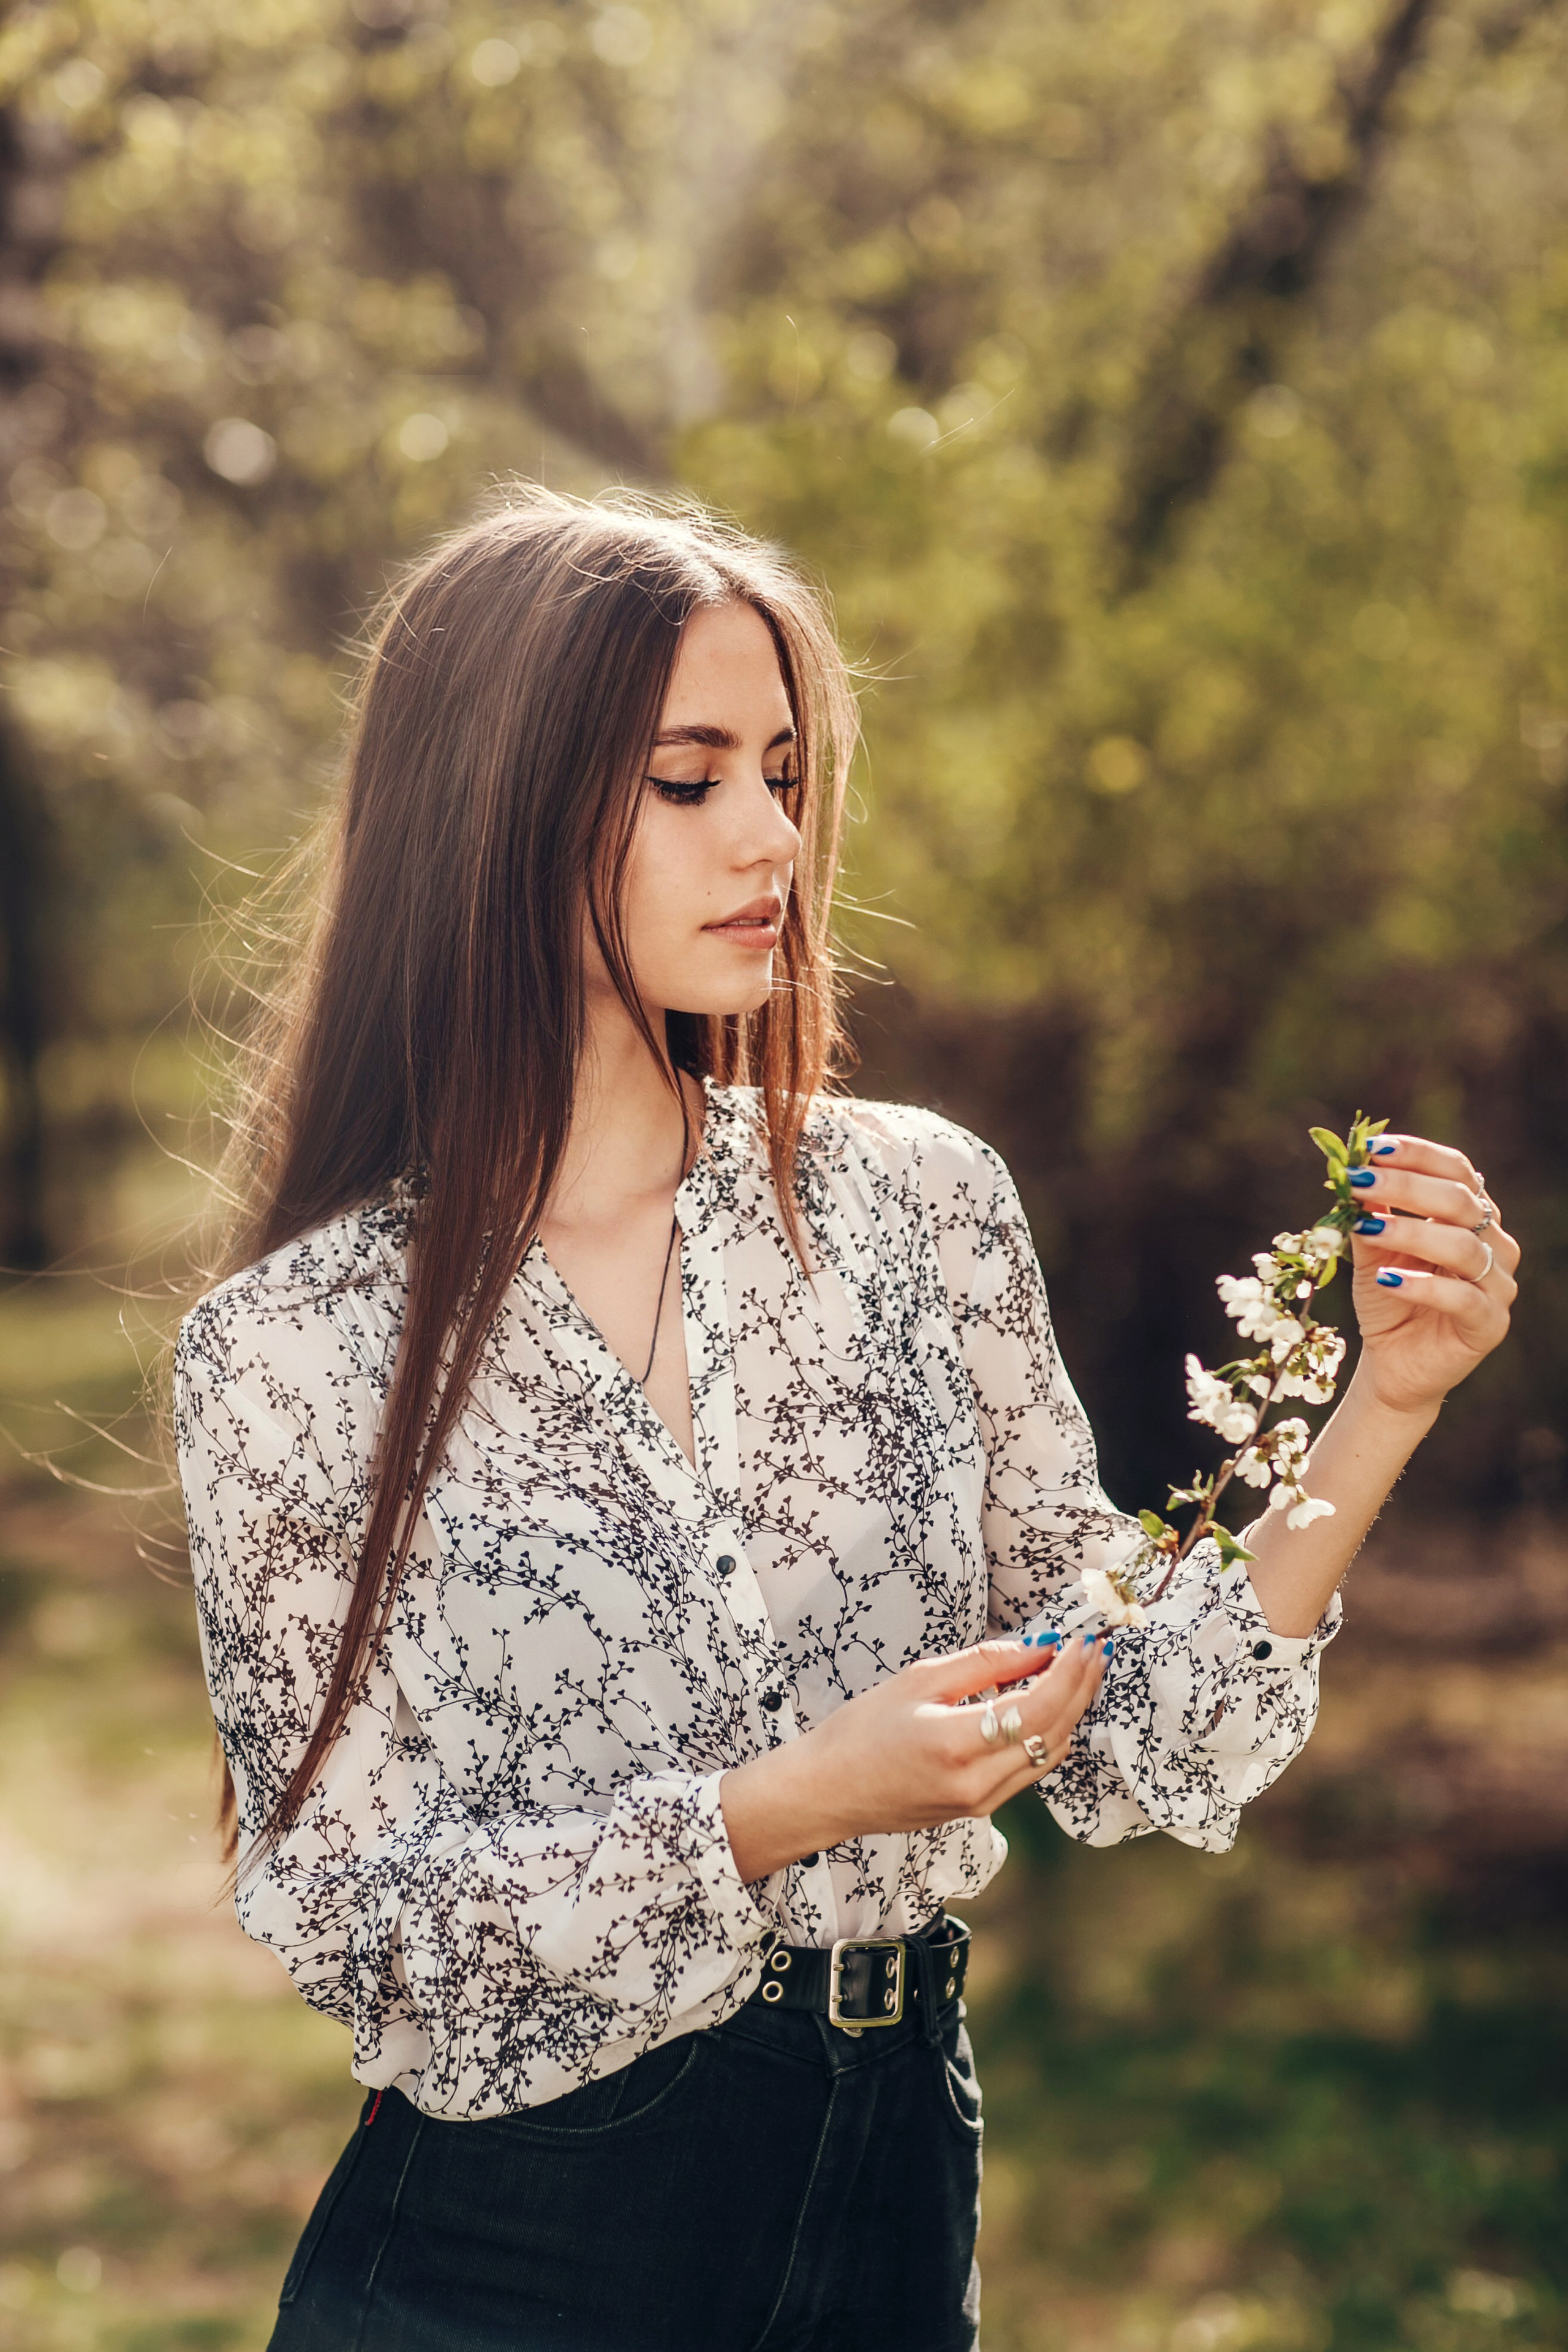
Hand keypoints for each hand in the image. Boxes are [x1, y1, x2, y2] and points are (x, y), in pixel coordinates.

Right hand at [720, 1634, 1107, 1882]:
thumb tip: (1039, 1647)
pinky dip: (1047, 1733)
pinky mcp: (981, 1809)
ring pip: (1050, 1753)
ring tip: (1078, 1669)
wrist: (827, 1792)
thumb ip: (984, 1663)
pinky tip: (1046, 1703)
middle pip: (1056, 1732)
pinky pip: (1030, 1769)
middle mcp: (978, 1782)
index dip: (1069, 1671)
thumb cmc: (860, 1731)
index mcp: (957, 1744)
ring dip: (1070, 1710)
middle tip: (1095, 1649)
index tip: (1083, 1640)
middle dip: (1082, 1687)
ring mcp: (982, 1802)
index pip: (1038, 1706)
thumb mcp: (918, 1680)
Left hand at [1343, 1134, 1518, 1419]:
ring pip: (1463, 1247)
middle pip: (1460, 1201)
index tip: (1371, 1148)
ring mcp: (1498, 1285)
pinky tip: (1388, 1279)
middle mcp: (1494, 1244)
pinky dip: (1424, 1286)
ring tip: (1367, 1227)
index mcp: (1473, 1216)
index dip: (1417, 1155)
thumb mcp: (1373, 1250)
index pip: (1456, 1170)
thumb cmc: (1389, 1298)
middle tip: (1359, 1180)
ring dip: (1411, 1232)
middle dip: (1406, 1186)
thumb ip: (1371, 1213)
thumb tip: (1355, 1171)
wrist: (1393, 1362)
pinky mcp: (1490, 1325)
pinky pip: (1463, 1299)